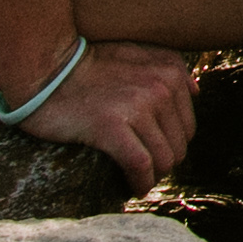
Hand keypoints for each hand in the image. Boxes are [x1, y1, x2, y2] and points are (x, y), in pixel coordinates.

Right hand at [10, 41, 197, 188]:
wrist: (46, 68)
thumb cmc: (87, 64)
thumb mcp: (136, 52)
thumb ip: (169, 66)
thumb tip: (197, 91)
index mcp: (169, 72)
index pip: (187, 126)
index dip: (172, 146)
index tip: (153, 155)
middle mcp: (160, 87)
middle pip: (178, 146)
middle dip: (162, 163)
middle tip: (141, 171)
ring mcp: (137, 107)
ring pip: (163, 159)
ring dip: (152, 177)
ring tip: (136, 181)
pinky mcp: (111, 127)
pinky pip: (140, 165)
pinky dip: (140, 182)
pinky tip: (133, 189)